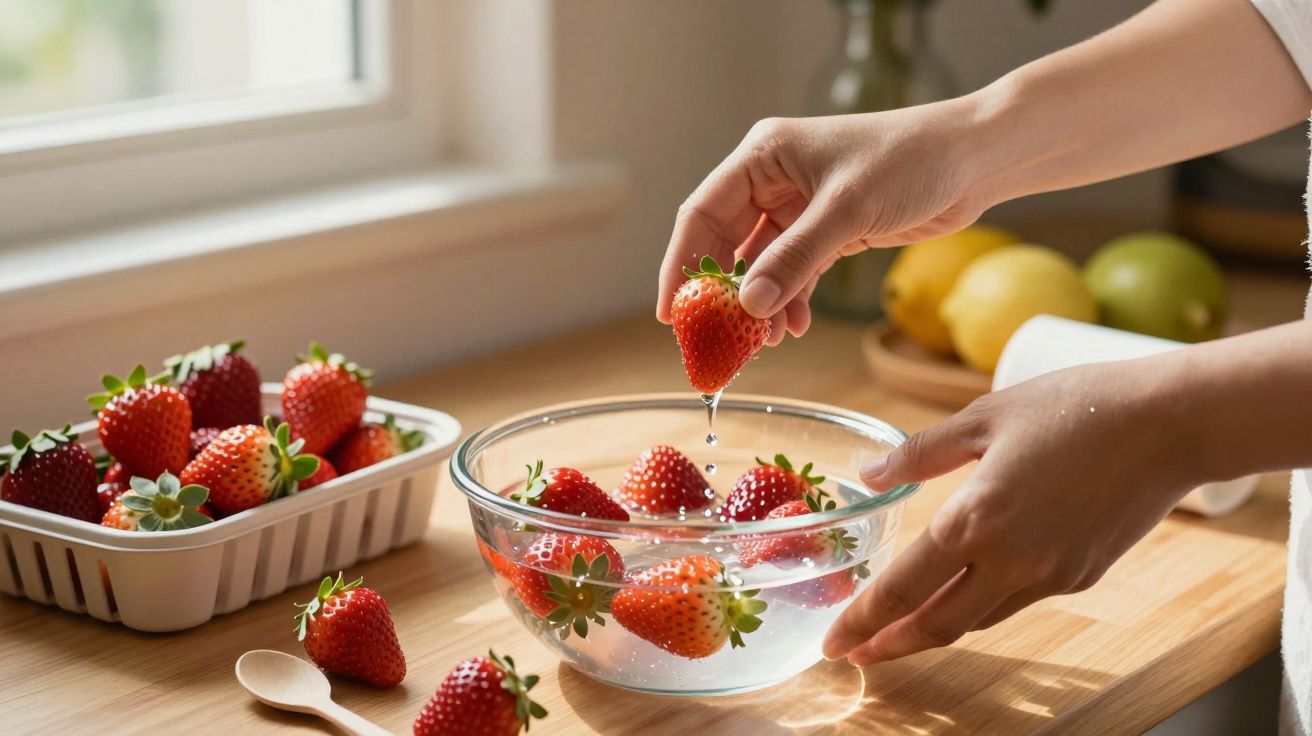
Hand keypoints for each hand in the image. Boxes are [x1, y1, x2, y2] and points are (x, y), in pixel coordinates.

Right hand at [656, 98, 994, 343]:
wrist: (975, 159)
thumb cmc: (910, 161)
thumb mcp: (846, 210)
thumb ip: (794, 259)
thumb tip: (747, 305)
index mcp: (763, 156)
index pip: (702, 214)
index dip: (682, 264)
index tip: (670, 312)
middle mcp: (773, 179)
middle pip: (727, 243)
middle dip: (724, 294)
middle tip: (716, 340)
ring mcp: (800, 206)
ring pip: (762, 264)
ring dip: (762, 304)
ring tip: (765, 342)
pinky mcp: (828, 229)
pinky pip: (794, 271)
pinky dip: (791, 300)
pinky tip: (795, 326)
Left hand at [822, 360, 1200, 664]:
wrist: (1169, 422)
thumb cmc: (1074, 405)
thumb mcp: (983, 416)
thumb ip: (920, 453)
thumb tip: (869, 473)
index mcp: (975, 520)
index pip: (902, 589)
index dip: (863, 620)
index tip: (833, 642)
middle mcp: (1010, 561)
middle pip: (937, 624)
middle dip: (889, 646)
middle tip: (853, 656)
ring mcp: (1049, 575)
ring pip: (977, 619)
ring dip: (933, 631)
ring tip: (899, 632)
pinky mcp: (1080, 576)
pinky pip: (1016, 602)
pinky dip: (981, 606)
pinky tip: (965, 593)